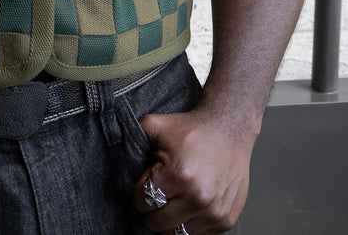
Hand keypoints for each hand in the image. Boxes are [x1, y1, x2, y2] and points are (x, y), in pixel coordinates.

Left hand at [132, 106, 255, 233]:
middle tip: (153, 198)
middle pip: (157, 224)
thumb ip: (134, 135)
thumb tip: (118, 148)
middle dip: (150, 212)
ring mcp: (213, 212)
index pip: (142, 201)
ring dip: (169, 221)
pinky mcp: (225, 220)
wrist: (229, 129)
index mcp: (178, 175)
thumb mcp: (157, 125)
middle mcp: (197, 197)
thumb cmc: (193, 129)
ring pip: (177, 233)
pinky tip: (188, 205)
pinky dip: (189, 224)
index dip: (138, 194)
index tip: (143, 186)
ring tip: (170, 203)